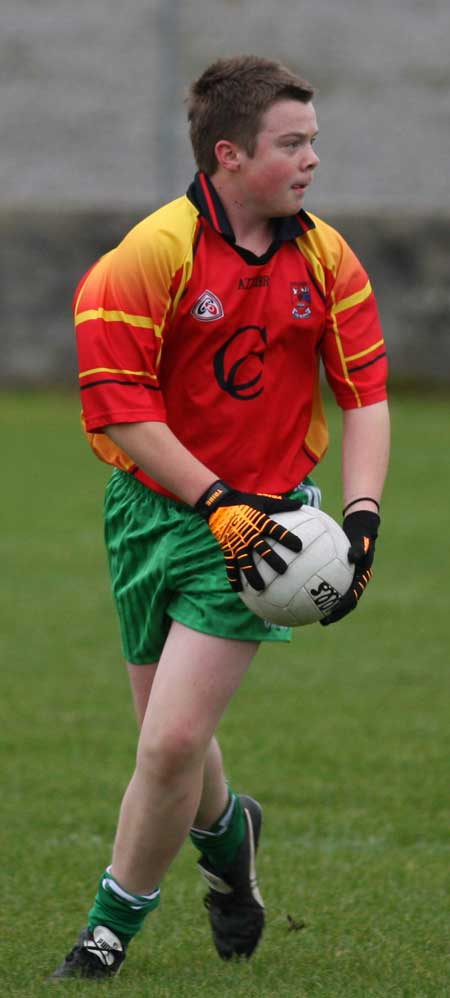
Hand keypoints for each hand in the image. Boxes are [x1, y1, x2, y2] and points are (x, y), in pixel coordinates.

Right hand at [195, 479, 302, 591]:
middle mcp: (249, 534)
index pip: (276, 531)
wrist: (218, 503)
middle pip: (262, 549)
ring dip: (252, 575)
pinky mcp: (227, 548)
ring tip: (260, 588)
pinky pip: (230, 565)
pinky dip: (233, 577)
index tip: (299, 547)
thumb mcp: (264, 500)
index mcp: (259, 522)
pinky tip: (238, 590)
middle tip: (283, 570)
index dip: (287, 538)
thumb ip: (282, 504)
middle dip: (273, 560)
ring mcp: (237, 543)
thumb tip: (301, 504)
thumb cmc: (245, 502)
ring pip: (245, 562)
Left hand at [321, 510, 379, 625]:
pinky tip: (304, 592)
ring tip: (313, 615)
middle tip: (323, 622)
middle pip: (346, 604)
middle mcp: (355, 583)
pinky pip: (328, 585)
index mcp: (361, 579)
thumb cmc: (360, 535)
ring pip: (337, 597)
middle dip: (335, 614)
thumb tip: (353, 557)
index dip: (344, 607)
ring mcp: (348, 580)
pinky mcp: (340, 576)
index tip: (333, 612)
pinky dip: (319, 591)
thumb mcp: (361, 541)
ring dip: (327, 607)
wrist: (361, 530)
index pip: (353, 597)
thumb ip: (358, 550)